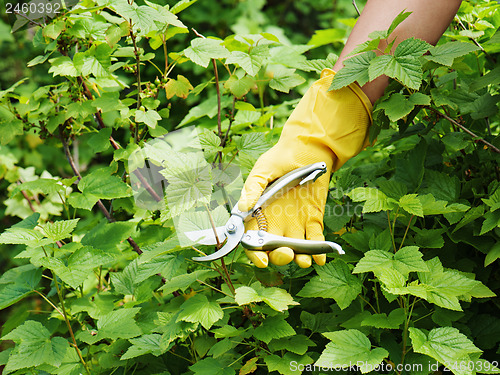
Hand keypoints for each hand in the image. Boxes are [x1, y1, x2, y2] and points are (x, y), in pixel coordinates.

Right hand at [239, 69, 371, 267]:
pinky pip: (315, 239)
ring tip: (304, 260)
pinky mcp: (313, 219)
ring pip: (295, 248)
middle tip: (286, 254)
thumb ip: (253, 188)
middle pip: (274, 248)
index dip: (255, 252)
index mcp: (259, 213)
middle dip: (279, 256)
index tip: (262, 259)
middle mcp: (275, 222)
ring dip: (299, 258)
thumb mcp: (263, 169)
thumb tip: (242, 208)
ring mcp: (295, 222)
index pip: (253, 238)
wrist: (309, 148)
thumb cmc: (281, 157)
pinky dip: (318, 250)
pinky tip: (321, 258)